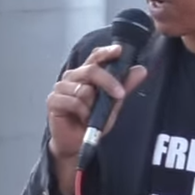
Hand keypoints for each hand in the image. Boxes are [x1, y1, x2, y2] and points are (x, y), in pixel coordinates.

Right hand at [45, 45, 147, 194]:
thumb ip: (125, 86)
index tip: (119, 50)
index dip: (106, 52)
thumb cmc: (93, 121)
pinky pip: (73, 102)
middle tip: (119, 95)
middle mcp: (73, 76)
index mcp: (86, 73)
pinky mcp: (53, 101)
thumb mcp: (114, 104)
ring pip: (83, 89)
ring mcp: (61, 87)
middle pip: (91, 70)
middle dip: (109, 82)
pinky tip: (83, 119)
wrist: (77, 143)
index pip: (96, 56)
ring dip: (93, 105)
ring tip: (91, 115)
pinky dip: (83, 113)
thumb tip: (141, 70)